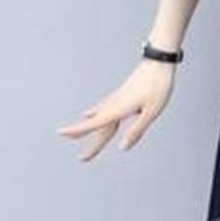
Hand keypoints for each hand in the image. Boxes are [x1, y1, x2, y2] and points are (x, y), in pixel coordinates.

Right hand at [56, 58, 177, 159]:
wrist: (159, 61)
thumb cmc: (158, 86)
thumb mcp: (151, 112)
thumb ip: (137, 130)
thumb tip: (123, 148)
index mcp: (120, 109)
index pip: (96, 123)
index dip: (78, 130)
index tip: (60, 133)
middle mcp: (114, 104)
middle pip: (99, 127)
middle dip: (87, 141)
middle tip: (82, 160)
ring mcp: (116, 98)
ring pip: (99, 117)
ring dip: (87, 128)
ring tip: (74, 137)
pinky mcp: (121, 94)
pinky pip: (104, 108)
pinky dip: (94, 114)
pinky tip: (88, 113)